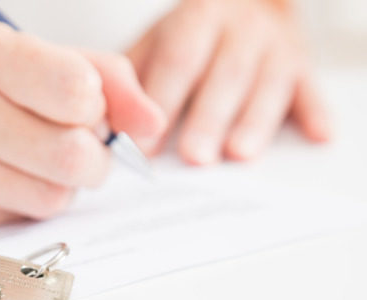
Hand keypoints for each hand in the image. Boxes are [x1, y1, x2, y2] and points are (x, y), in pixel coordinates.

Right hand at [0, 14, 164, 230]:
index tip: (84, 108)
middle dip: (92, 159)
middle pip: (72, 157)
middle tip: (75, 148)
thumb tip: (153, 123)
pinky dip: (19, 203)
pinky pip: (11, 221)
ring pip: (49, 198)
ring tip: (30, 160)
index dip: (97, 107)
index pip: (76, 90)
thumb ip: (95, 74)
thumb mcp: (6, 49)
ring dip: (57, 184)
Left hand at [128, 0, 331, 164]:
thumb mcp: (157, 42)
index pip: (178, 60)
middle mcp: (239, 30)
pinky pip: (312, 89)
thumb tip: (105, 125)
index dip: (162, 100)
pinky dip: (316, 113)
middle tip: (194, 157)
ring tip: (238, 155)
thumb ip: (133, 78)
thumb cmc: (191, 36)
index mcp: (196, 19)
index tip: (146, 144)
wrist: (245, 5)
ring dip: (254, 122)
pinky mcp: (302, 67)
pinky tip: (319, 136)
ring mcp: (274, 48)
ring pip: (267, 85)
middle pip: (224, 75)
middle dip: (208, 118)